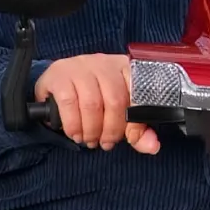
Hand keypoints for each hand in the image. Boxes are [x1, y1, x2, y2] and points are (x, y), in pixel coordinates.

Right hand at [35, 55, 159, 152]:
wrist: (57, 84)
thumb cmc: (93, 97)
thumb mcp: (117, 111)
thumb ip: (137, 129)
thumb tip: (152, 146)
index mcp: (125, 68)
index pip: (138, 94)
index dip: (135, 122)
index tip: (131, 138)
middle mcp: (104, 63)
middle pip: (115, 100)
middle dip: (111, 130)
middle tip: (106, 143)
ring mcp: (81, 66)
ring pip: (92, 103)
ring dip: (92, 130)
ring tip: (90, 140)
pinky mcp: (59, 74)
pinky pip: (69, 103)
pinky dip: (73, 124)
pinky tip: (75, 133)